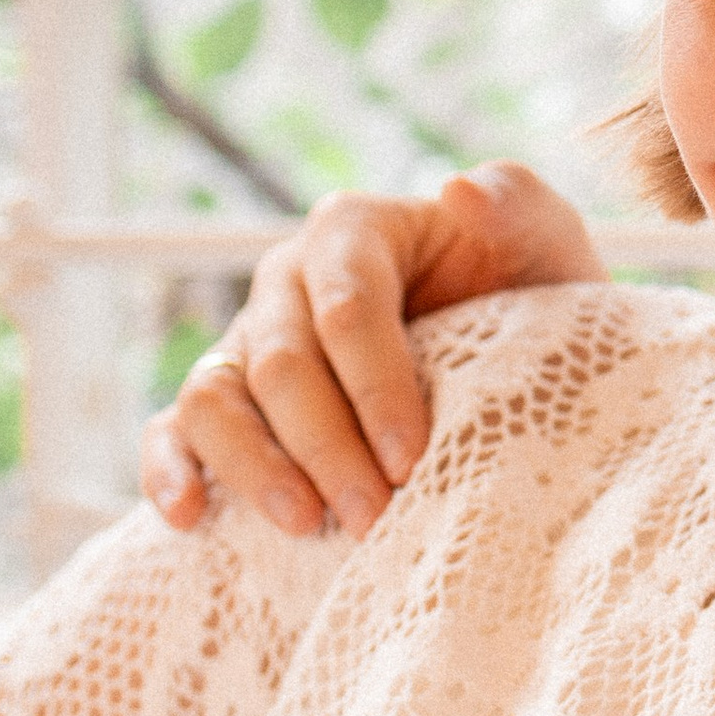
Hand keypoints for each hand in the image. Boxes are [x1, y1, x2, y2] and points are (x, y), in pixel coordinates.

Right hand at [142, 163, 604, 539]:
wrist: (518, 360)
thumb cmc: (530, 300)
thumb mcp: (545, 243)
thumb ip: (516, 205)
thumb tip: (458, 190)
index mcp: (353, 232)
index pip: (348, 308)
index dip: (374, 387)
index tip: (412, 460)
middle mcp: (288, 279)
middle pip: (282, 364)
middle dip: (327, 447)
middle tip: (375, 518)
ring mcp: (248, 340)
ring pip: (215, 396)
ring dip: (254, 466)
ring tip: (306, 526)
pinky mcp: (225, 398)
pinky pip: (174, 428)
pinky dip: (169, 470)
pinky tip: (188, 517)